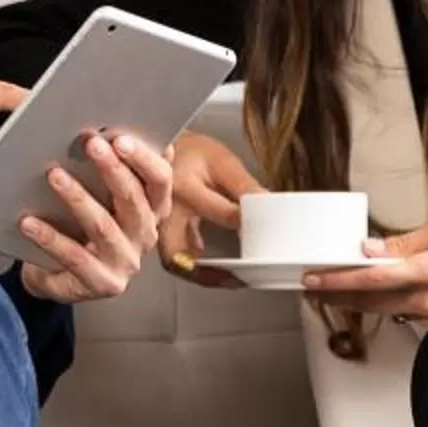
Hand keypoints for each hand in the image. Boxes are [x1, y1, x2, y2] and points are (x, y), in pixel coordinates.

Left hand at [17, 131, 177, 304]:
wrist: (61, 277)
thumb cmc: (82, 228)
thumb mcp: (102, 198)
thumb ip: (115, 168)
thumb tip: (115, 130)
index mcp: (153, 210)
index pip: (160, 180)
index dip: (144, 159)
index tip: (120, 138)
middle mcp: (145, 236)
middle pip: (134, 200)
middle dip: (112, 169)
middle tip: (90, 144)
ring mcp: (126, 262)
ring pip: (103, 226)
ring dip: (77, 197)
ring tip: (54, 175)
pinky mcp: (103, 283)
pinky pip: (74, 257)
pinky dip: (50, 237)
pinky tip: (29, 222)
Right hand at [159, 133, 261, 289]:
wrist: (161, 146)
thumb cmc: (192, 153)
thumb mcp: (221, 161)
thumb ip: (244, 185)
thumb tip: (268, 205)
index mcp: (185, 188)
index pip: (223, 214)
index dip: (247, 227)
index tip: (265, 237)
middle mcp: (167, 210)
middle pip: (179, 254)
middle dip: (207, 273)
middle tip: (236, 278)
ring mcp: (159, 223)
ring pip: (173, 260)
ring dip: (199, 274)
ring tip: (228, 280)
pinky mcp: (160, 230)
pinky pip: (174, 256)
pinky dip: (193, 267)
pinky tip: (215, 270)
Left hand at [301, 216, 427, 320]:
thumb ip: (406, 243)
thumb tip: (371, 249)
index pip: (370, 281)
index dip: (336, 282)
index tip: (313, 280)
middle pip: (370, 304)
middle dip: (338, 296)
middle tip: (315, 289)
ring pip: (387, 312)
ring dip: (360, 302)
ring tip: (338, 291)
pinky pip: (408, 315)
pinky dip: (388, 305)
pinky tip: (379, 296)